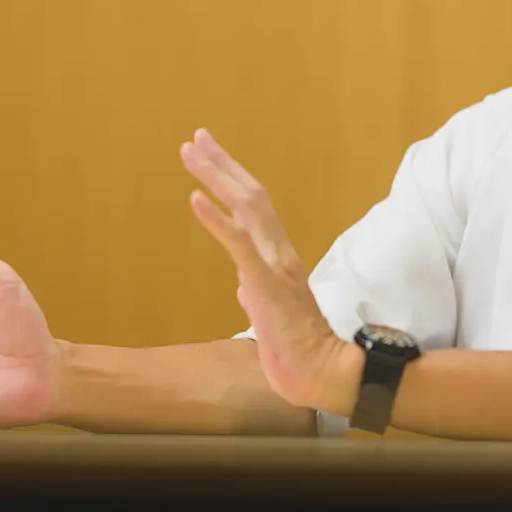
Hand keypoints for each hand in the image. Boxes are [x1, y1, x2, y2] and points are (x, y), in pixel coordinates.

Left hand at [179, 129, 360, 415]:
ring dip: (216, 176)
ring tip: (191, 153)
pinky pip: (238, 244)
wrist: (320, 374)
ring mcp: (273, 265)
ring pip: (246, 207)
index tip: (209, 154)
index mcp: (278, 257)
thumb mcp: (269, 313)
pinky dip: (215, 219)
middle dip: (221, 164)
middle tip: (196, 138)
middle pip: (251, 194)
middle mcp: (278, 252)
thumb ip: (257, 292)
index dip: (232, 177)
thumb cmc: (296, 350)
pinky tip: (195, 198)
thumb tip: (243, 287)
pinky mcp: (265, 284)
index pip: (255, 206)